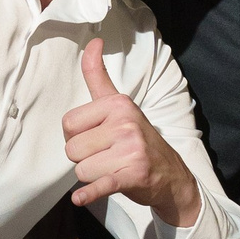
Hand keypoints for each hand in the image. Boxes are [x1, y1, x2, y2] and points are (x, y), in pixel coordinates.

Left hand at [64, 39, 200, 226]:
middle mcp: (125, 123)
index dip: (77, 136)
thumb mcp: (120, 105)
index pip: (68, 124)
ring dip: (91, 176)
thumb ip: (99, 76)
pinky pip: (99, 185)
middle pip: (72, 149)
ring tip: (112, 169)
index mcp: (118, 104)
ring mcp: (131, 150)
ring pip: (81, 170)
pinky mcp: (133, 175)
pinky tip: (81, 198)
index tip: (97, 137)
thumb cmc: (136, 139)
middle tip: (106, 157)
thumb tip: (93, 41)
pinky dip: (89, 194)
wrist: (171, 175)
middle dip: (83, 158)